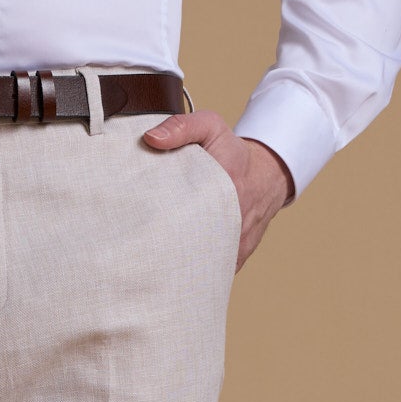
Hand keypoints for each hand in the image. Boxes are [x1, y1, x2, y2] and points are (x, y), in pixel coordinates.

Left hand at [141, 107, 292, 271]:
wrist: (266, 177)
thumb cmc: (232, 152)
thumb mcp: (210, 127)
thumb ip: (180, 127)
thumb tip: (151, 139)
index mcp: (225, 187)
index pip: (185, 212)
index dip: (160, 220)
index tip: (139, 221)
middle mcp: (231, 221)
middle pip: (188, 245)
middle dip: (161, 247)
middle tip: (134, 246)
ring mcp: (234, 245)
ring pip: (200, 265)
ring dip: (175, 264)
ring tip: (148, 262)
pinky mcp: (235, 260)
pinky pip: (210, 273)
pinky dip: (192, 273)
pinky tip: (170, 269)